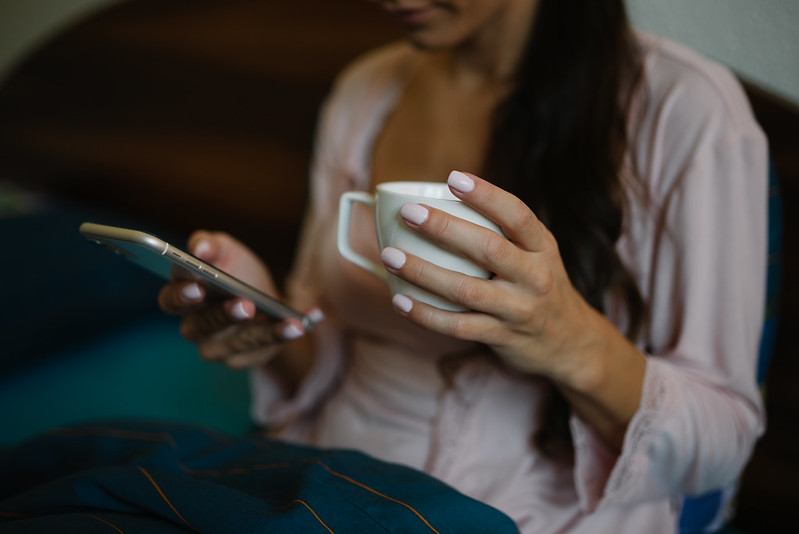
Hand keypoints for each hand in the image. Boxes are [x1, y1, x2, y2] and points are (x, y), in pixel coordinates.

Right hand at [158, 231, 314, 368]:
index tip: (198, 287)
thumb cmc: (237, 271)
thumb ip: (209, 243)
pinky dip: (288, 335)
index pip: (170, 301)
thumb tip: (201, 249)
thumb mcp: (225, 250)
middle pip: (202, 327)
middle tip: (244, 305)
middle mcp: (195, 328)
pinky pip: (266, 349)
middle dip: (223, 316)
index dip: (181, 296)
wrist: (265, 299)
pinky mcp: (244, 358)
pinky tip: (307, 321)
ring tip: (290, 322)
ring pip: (238, 342)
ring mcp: (219, 348)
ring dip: (265, 332)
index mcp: (184, 299)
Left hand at [382, 171, 645, 448]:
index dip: (486, 195)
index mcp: (543, 247)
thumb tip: (441, 201)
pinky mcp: (502, 337)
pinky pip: (458, 326)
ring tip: (391, 256)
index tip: (454, 178)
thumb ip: (503, 232)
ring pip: (466, 290)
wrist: (571, 344)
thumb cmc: (539, 287)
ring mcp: (519, 309)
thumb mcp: (537, 255)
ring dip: (424, 272)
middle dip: (445, 228)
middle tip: (409, 213)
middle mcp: (535, 276)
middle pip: (489, 248)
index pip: (517, 215)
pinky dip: (425, 314)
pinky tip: (400, 300)